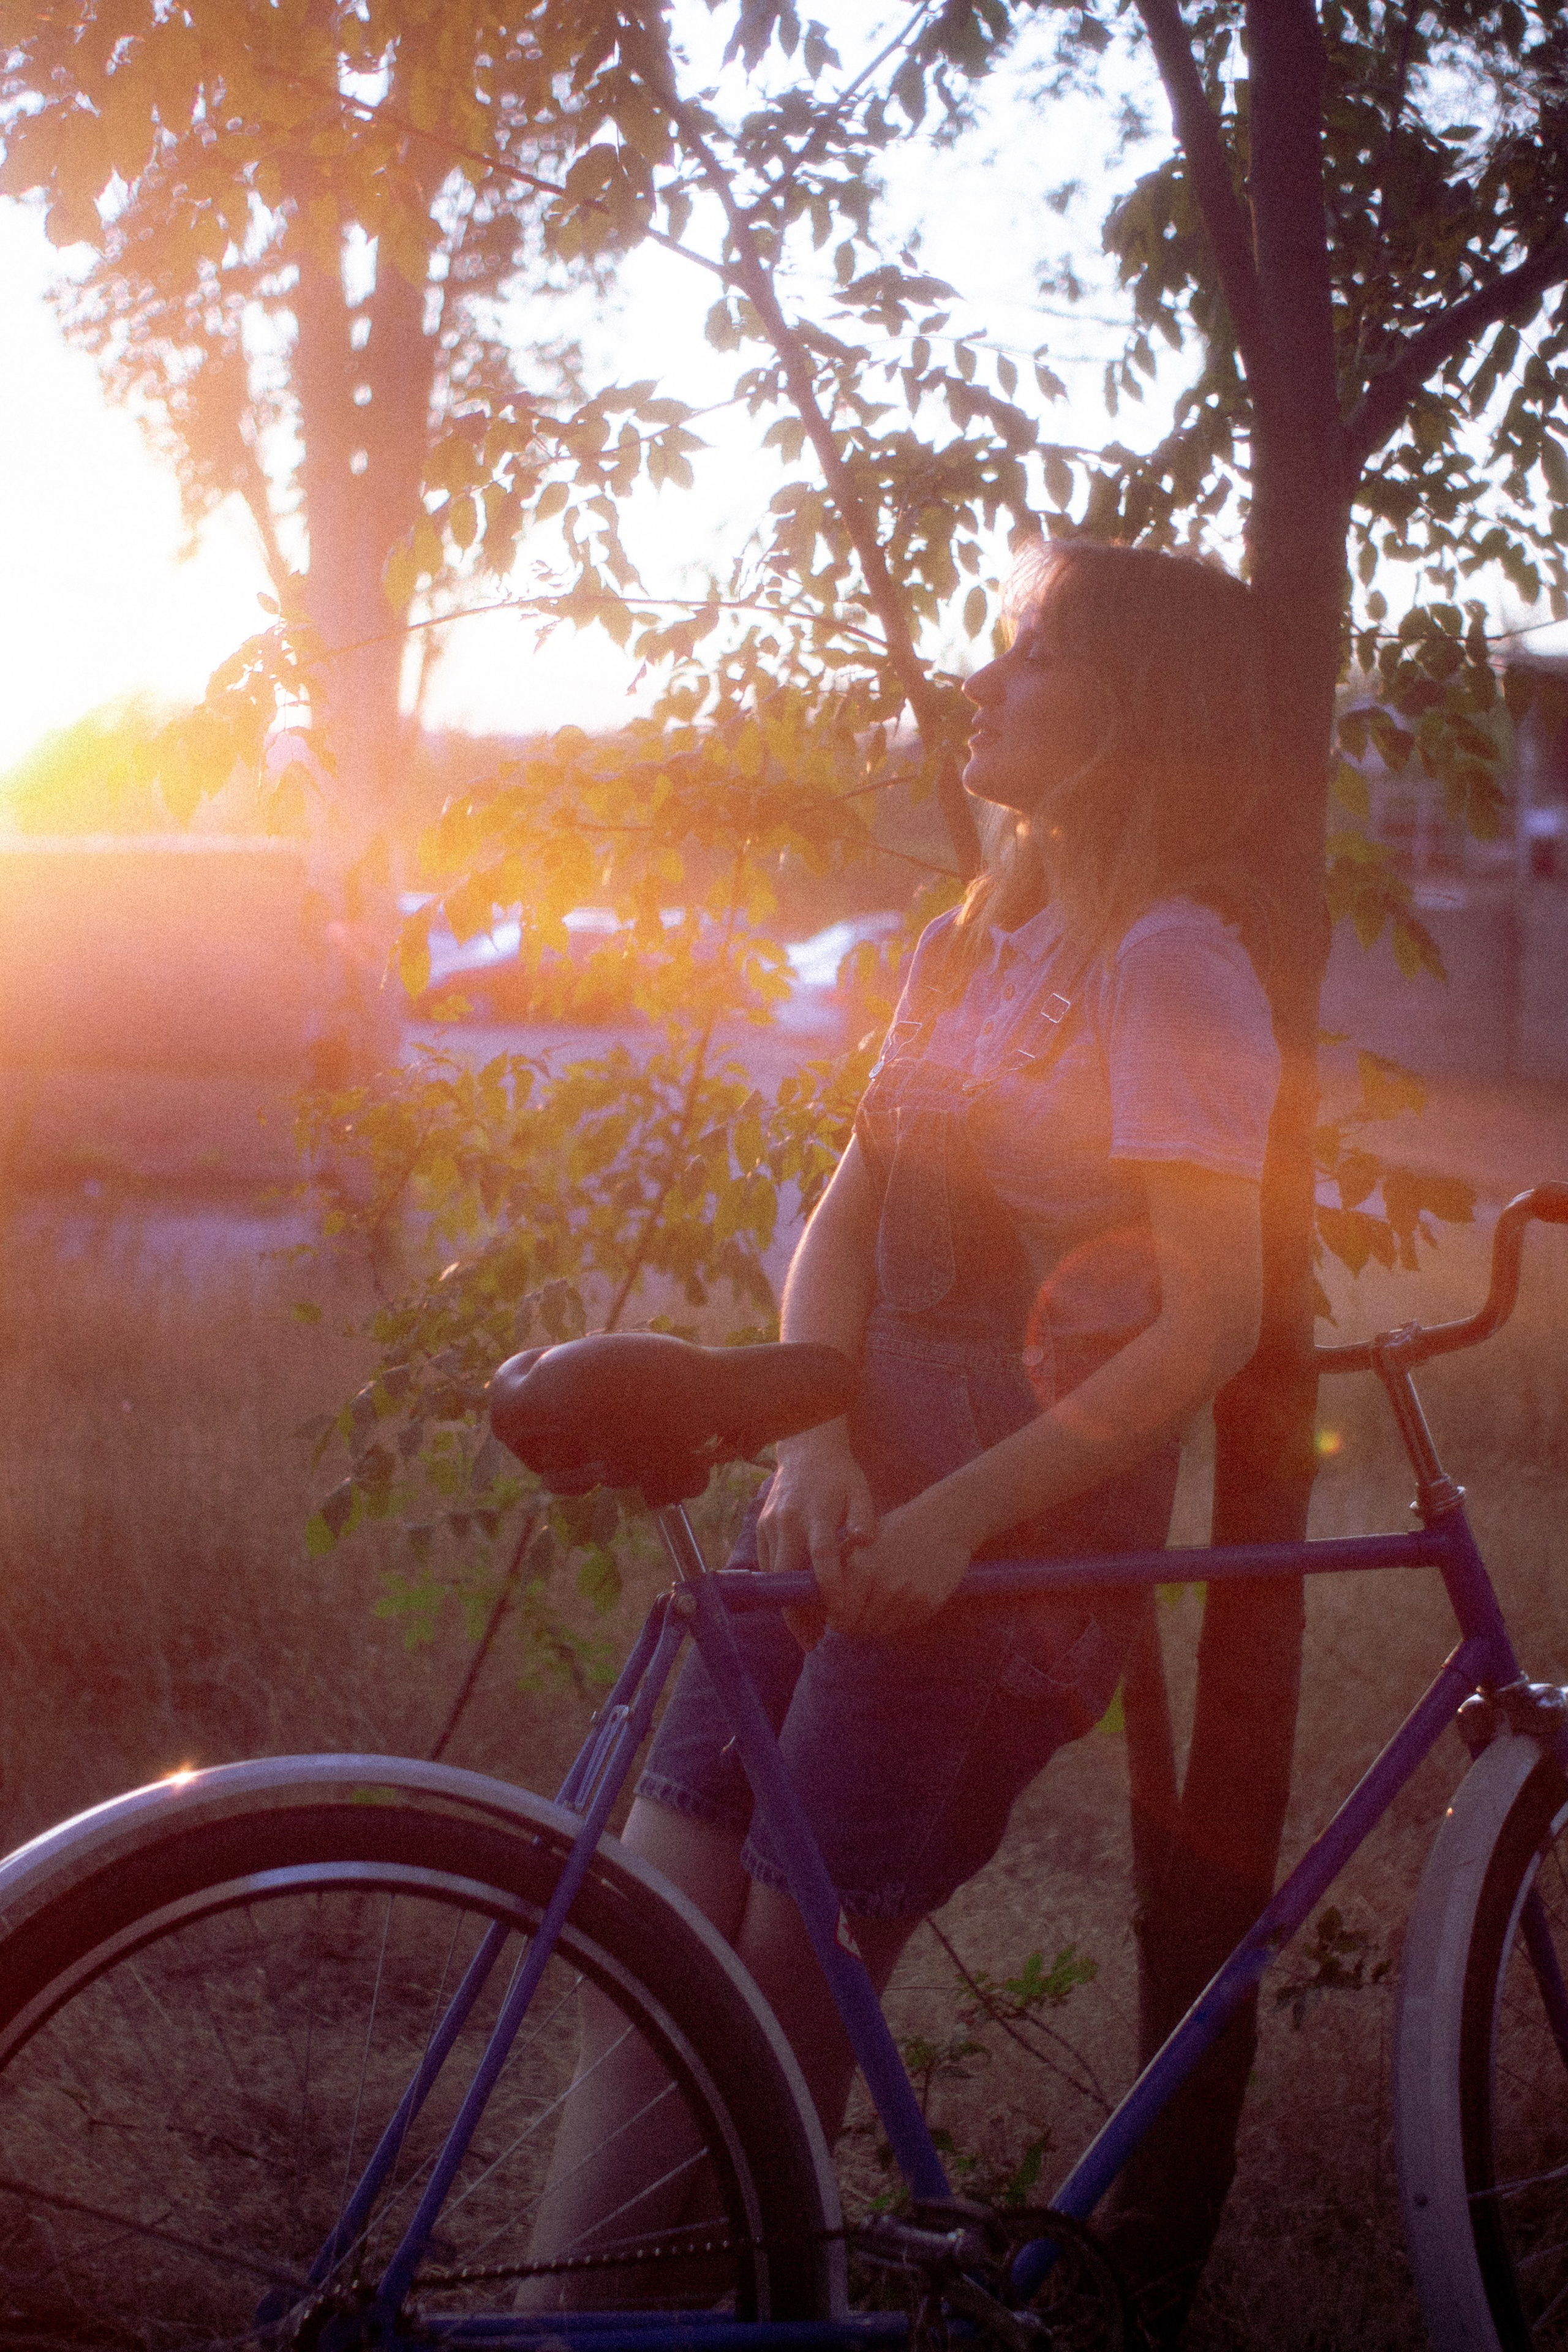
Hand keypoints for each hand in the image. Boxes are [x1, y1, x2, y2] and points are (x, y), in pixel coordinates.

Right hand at [756, 1429, 875, 1650]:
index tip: (837, 1615)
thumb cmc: (839, 1475)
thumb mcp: (859, 1490)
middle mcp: (789, 1521)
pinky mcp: (761, 1527)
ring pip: (773, 1576)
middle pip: (787, 1576)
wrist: (805, 1451)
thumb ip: (864, 1517)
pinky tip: (795, 1605)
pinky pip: (766, 1565)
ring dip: (787, 1605)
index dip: (828, 1588)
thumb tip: (865, 1543)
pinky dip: (779, 1588)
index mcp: (817, 1513)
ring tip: (807, 1631)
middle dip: (798, 1613)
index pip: (821, 1557)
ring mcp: (771, 1525)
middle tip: (814, 1641)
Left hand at [815, 1488, 978, 1639]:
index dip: (836, 1620)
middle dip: (855, 1625)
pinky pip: (904, 1625)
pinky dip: (898, 1618)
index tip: (838, 1615)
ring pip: (881, 1630)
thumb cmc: (896, 1529)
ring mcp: (907, 1596)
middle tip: (859, 1613)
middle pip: (859, 1628)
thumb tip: (818, 1599)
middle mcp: (884, 1584)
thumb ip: (839, 1567)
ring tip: (880, 1604)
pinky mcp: (928, 1603)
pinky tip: (901, 1598)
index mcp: (861, 1567)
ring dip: (876, 1623)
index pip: (839, 1617)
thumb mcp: (861, 1540)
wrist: (944, 1521)